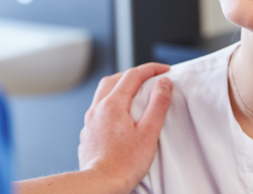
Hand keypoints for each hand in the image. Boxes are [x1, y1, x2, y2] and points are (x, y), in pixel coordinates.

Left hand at [78, 63, 172, 193]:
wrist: (100, 184)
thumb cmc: (124, 164)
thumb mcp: (149, 132)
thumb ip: (157, 104)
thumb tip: (164, 83)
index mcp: (113, 104)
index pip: (133, 75)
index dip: (151, 69)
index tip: (164, 70)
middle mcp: (98, 109)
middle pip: (114, 79)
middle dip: (133, 74)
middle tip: (149, 77)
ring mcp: (90, 121)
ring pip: (103, 93)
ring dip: (119, 87)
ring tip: (134, 93)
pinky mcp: (88, 133)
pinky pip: (98, 109)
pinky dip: (110, 103)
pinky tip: (119, 115)